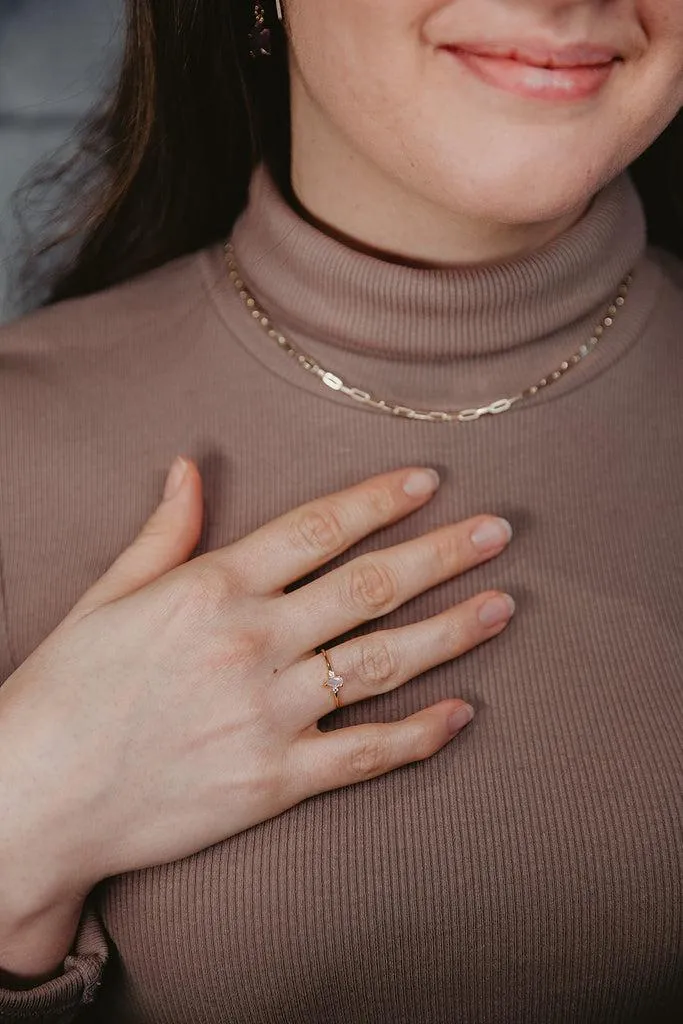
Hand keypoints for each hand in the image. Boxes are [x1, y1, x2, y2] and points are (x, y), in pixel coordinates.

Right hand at [0, 460, 513, 937]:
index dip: (379, 500)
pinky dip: (418, 735)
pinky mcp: (273, 782)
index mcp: (210, 589)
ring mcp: (267, 716)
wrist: (35, 800)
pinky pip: (363, 755)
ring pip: (382, 663)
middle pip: (369, 586)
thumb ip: (162, 533)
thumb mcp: (106, 597)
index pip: (316, 528)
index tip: (430, 480)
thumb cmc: (65, 692)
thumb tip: (187, 468)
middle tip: (498, 531)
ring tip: (502, 606)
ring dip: (451, 632)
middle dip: (442, 553)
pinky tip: (461, 713)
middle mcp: (250, 644)